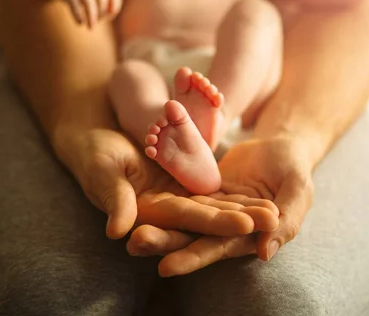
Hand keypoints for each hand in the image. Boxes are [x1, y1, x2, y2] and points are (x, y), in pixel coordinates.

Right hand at [52, 126, 279, 239]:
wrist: (95, 137)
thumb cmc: (93, 154)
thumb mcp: (102, 172)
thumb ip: (114, 200)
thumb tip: (119, 231)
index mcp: (147, 212)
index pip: (186, 219)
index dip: (215, 222)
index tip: (245, 224)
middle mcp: (165, 210)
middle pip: (207, 216)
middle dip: (240, 219)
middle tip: (273, 219)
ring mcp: (175, 197)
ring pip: (214, 205)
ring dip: (243, 209)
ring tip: (275, 211)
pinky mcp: (181, 183)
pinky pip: (211, 188)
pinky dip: (233, 193)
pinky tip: (258, 194)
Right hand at [60, 0, 122, 28]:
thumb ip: (110, 4)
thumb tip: (111, 13)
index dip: (115, 6)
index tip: (111, 14)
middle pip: (102, 0)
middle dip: (101, 14)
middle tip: (98, 21)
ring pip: (89, 4)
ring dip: (91, 18)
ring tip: (90, 27)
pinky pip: (76, 7)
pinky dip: (79, 17)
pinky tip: (80, 23)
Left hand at [127, 136, 314, 276]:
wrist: (281, 146)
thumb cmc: (295, 170)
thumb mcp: (298, 191)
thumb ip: (287, 222)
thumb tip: (265, 253)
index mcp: (247, 235)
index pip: (216, 248)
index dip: (192, 258)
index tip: (165, 267)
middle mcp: (224, 227)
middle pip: (191, 237)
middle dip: (164, 243)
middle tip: (135, 243)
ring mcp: (212, 209)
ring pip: (182, 219)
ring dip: (158, 226)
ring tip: (130, 231)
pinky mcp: (204, 191)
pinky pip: (182, 195)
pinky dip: (163, 202)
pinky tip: (139, 204)